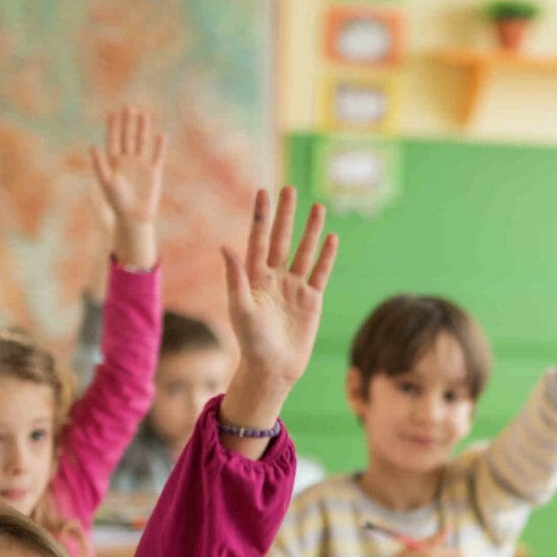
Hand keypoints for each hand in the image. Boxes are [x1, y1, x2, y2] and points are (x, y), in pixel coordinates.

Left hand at [89, 107, 166, 267]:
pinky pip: (157, 156)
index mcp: (113, 162)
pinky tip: (161, 135)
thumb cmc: (117, 202)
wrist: (134, 217)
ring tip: (144, 114)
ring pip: (142, 143)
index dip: (113, 127)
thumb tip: (93, 146)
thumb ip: (99, 164)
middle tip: (129, 107)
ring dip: (143, 129)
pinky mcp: (154, 172)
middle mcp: (127, 161)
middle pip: (128, 137)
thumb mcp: (106, 182)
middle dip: (128, 123)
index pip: (113, 140)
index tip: (113, 113)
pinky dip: (159, 146)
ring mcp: (141, 165)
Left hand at [218, 187, 336, 433]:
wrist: (273, 368)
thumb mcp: (240, 309)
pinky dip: (326, 256)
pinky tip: (331, 238)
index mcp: (254, 278)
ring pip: (304, 252)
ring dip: (310, 230)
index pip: (258, 239)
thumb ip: (235, 277)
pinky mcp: (312, 300)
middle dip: (285, 215)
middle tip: (289, 189)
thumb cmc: (251, 341)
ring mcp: (294, 288)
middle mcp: (274, 278)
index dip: (260, 216)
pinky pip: (320, 273)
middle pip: (282, 239)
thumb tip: (225, 245)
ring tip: (317, 207)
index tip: (262, 192)